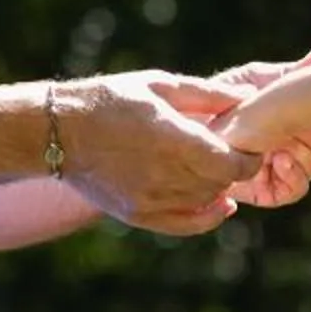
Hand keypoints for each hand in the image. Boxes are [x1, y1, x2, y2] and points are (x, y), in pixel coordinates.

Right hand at [54, 71, 260, 232]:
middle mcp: (163, 174)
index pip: (231, 163)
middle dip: (235, 169)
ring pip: (206, 201)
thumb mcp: (159, 87)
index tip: (252, 147)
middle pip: (221, 183)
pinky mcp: (137, 214)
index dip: (250, 158)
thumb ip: (207, 95)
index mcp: (172, 139)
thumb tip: (247, 98)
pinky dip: (207, 217)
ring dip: (219, 187)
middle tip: (237, 153)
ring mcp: (149, 199)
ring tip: (218, 168)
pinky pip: (185, 225)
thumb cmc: (111, 100)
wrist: (58, 132)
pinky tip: (219, 204)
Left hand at [208, 50, 310, 203]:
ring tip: (280, 144)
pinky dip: (292, 177)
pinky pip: (295, 190)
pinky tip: (278, 162)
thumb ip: (292, 75)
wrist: (190, 126)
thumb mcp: (257, 81)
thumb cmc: (222, 97)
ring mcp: (284, 165)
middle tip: (305, 126)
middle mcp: (298, 140)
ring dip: (303, 154)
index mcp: (302, 113)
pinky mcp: (267, 190)